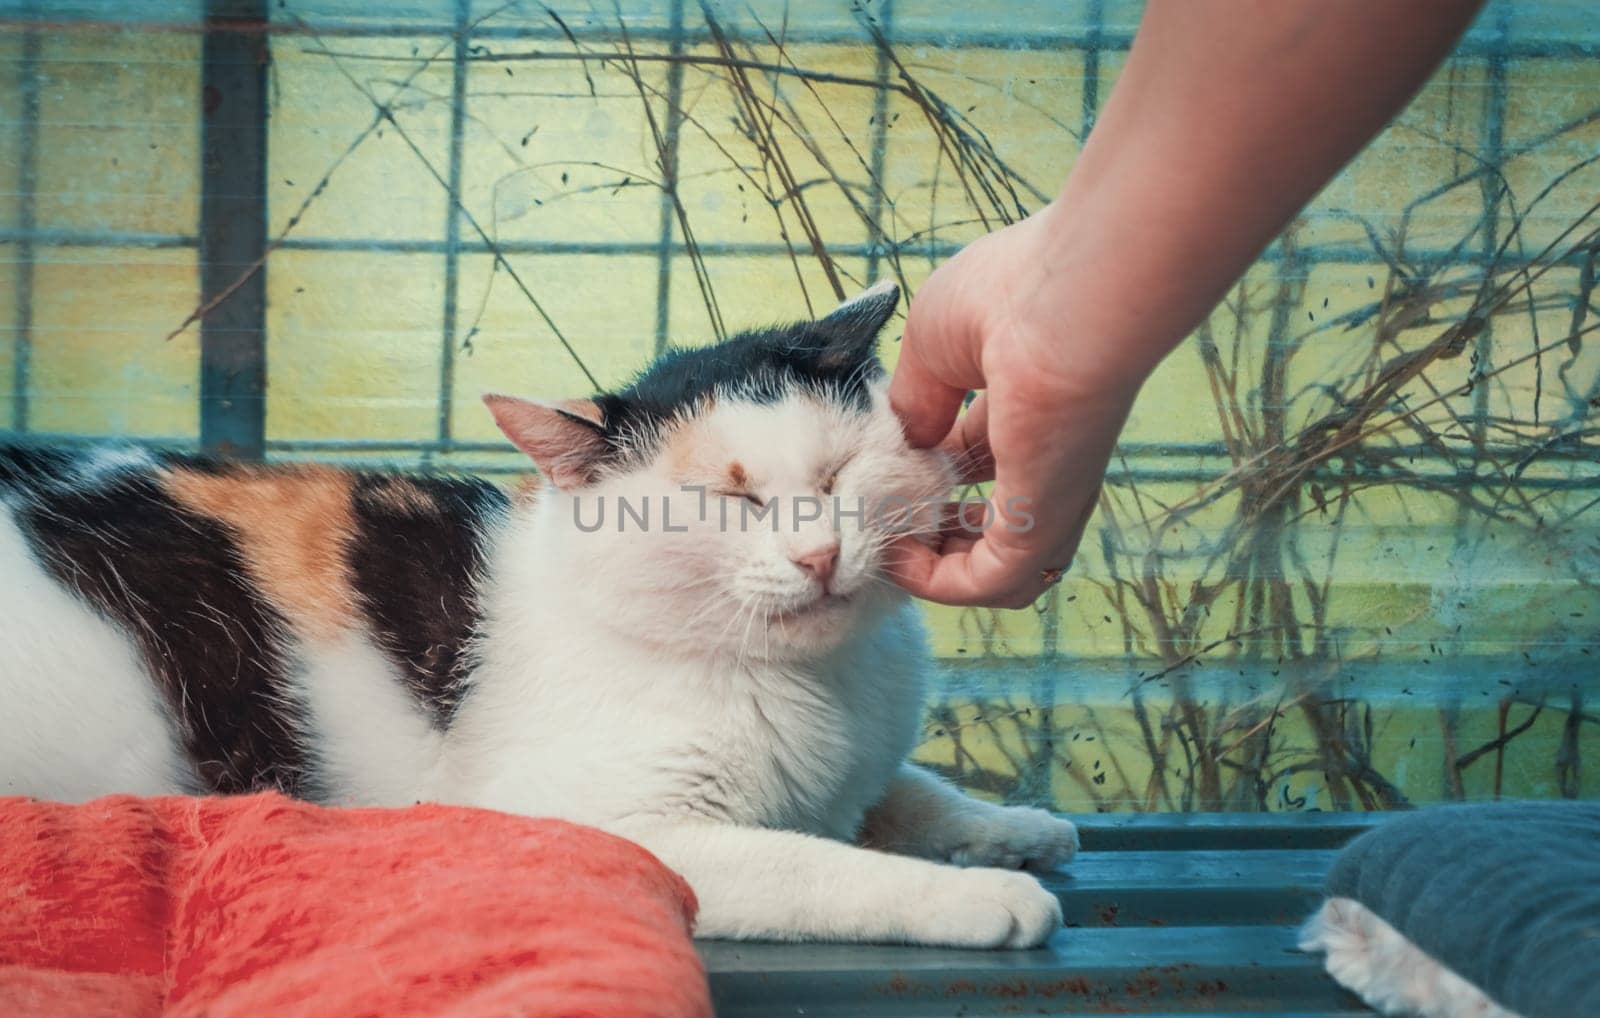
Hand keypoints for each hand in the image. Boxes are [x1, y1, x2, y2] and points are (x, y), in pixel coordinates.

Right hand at [886, 205, 1145, 607]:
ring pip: (998, 573)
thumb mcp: (933, 347)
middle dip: (930, 534)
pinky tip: (896, 557)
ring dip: (934, 570)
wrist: (1065, 298)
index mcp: (1027, 412)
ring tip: (886, 548)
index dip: (925, 477)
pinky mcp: (1042, 523)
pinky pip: (986, 583)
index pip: (976, 465)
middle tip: (881, 522)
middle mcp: (1045, 463)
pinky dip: (936, 583)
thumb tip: (904, 444)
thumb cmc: (1009, 295)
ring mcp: (1049, 498)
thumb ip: (915, 403)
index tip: (879, 476)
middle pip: (990, 528)